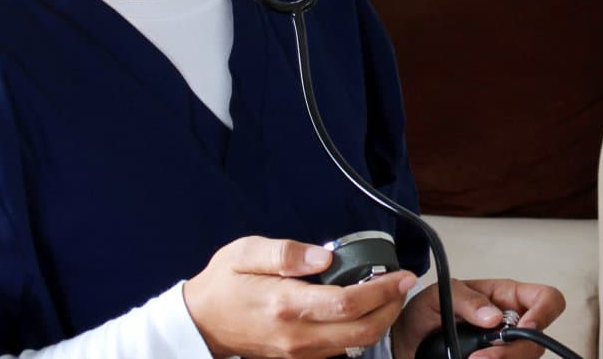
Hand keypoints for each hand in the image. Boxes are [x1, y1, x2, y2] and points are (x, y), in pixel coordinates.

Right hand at [182, 235, 418, 358]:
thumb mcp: (245, 253)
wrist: (201, 322)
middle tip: (401, 284)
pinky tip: (365, 309)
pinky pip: (341, 349)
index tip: (401, 274)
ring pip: (357, 344)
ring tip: (388, 293)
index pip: (348, 303)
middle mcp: (297, 334)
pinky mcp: (300, 357)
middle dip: (391, 307)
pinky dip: (362, 330)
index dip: (382, 290)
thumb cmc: (223, 284)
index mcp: (286, 304)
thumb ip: (286, 253)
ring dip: (380, 320)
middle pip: (362, 331)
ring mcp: (299, 350)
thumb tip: (324, 257)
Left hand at [392, 278, 566, 358]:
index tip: (524, 329)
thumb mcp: (442, 294)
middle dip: (514, 351)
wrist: (408, 338)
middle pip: (538, 340)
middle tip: (484, 356)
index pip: (547, 299)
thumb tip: (494, 316)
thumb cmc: (428, 310)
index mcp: (507, 297)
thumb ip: (468, 301)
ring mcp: (504, 347)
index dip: (544, 313)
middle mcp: (512, 323)